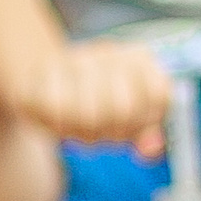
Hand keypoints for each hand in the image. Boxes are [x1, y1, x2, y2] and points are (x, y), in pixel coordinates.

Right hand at [10, 40, 173, 153]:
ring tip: (80, 128)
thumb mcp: (127, 121)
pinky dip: (59, 126)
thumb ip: (146, 137)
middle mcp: (112, 52)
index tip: (131, 128)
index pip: (159, 94)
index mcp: (140, 59)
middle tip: (102, 133)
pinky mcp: (47, 70)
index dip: (145, 122)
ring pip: (90, 114)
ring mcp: (78, 58)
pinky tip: (59, 120)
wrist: (41, 81)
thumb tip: (152, 148)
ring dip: (84, 133)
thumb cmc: (93, 103)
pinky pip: (58, 110)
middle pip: (124, 109)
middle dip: (113, 133)